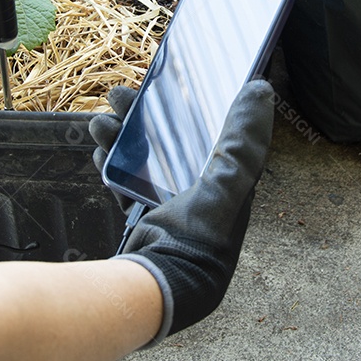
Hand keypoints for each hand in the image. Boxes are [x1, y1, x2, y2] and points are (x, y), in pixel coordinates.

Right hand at [88, 80, 274, 343]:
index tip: (172, 74)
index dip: (195, 100)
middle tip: (119, 93)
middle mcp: (202, 187)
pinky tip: (98, 149)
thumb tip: (261, 88)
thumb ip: (244, 139)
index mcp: (229, 177)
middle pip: (172, 136)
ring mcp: (172, 201)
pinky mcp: (145, 214)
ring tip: (101, 118)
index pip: (214, 126)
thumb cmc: (203, 237)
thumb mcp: (230, 181)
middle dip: (144, 113)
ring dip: (122, 134)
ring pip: (143, 153)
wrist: (162, 286)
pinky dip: (112, 162)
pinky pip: (126, 179)